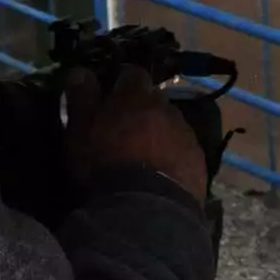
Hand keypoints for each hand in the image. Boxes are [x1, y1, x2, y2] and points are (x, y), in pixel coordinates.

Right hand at [64, 65, 209, 202]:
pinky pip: (184, 149)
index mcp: (136, 96)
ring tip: (144, 155)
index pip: (132, 73)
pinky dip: (173, 154)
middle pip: (154, 99)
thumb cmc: (103, 165)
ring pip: (171, 124)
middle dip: (141, 109)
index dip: (121, 81)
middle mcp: (166, 108)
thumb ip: (81, 98)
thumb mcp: (80, 131)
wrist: (144, 208)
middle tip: (125, 129)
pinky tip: (162, 173)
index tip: (111, 94)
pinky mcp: (198, 161)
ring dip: (159, 132)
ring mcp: (186, 134)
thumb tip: (80, 70)